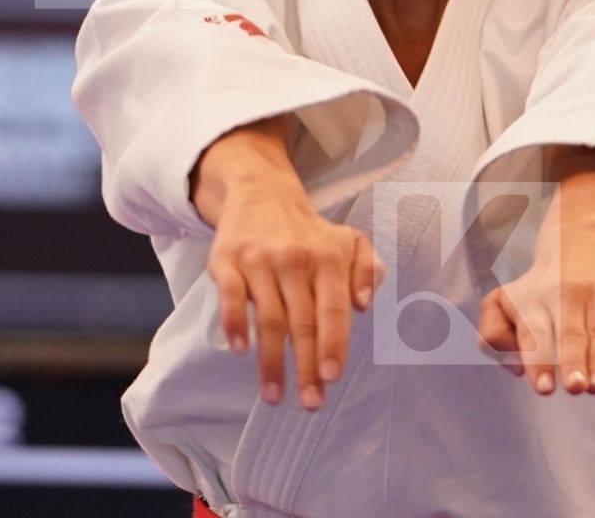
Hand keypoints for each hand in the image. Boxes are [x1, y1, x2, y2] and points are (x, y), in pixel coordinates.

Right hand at [207, 177, 383, 409]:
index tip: (331, 376)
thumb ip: (366, 270)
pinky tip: (240, 349)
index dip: (333, 343)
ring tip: (274, 395)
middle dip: (306, 366)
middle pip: (302, 322)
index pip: (333, 308)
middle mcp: (296, 259)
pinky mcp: (228, 260)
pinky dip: (235, 323)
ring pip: (268, 318)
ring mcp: (260, 260)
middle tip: (309, 402)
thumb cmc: (310, 231)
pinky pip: (231, 296)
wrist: (262, 193)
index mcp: (329, 258)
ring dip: (271, 361)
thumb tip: (365, 304)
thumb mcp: (349, 240)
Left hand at [476, 218, 594, 395]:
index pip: (535, 334)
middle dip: (571, 362)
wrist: (582, 236)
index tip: (545, 388)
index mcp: (532, 301)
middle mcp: (566, 293)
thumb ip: (493, 335)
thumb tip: (516, 368)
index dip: (539, 361)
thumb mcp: (502, 301)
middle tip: (574, 387)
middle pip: (569, 333)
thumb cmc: (538, 287)